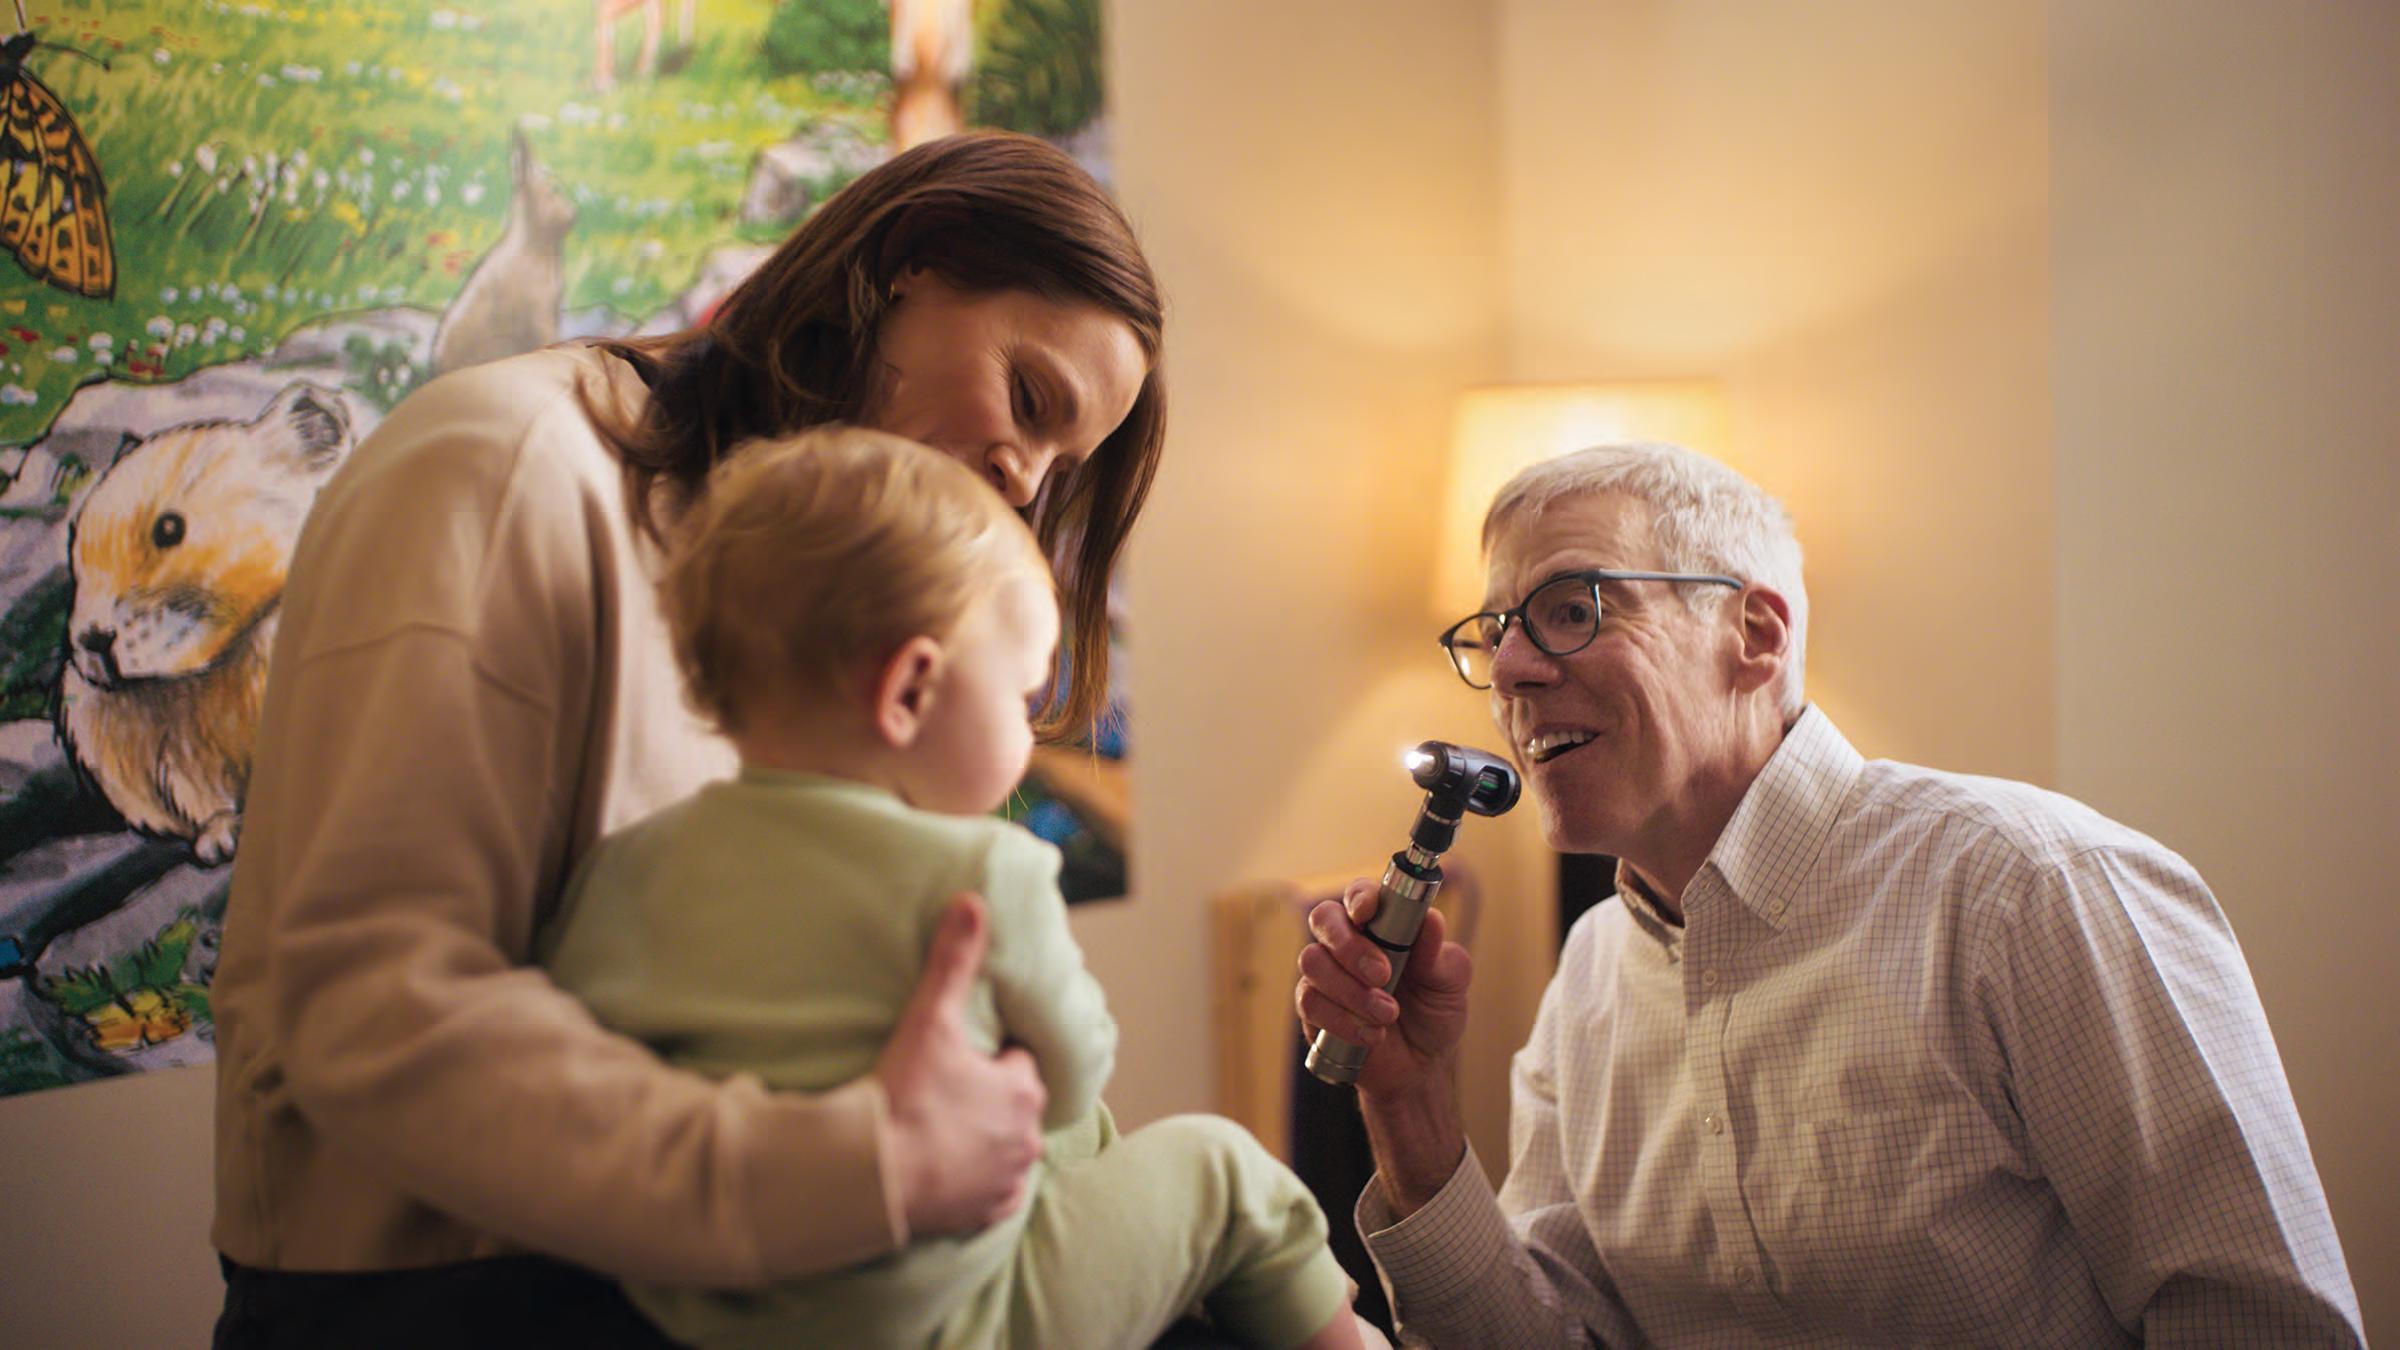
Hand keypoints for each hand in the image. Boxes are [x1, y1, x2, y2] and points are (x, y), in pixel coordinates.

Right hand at [876, 894, 1046, 1237]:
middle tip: (943, 1093)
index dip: (989, 1057)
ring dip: (983, 1141)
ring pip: (1005, 1150)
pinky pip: (991, 1194)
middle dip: (987, 1099)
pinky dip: (974, 1183)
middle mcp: (1027, 1138)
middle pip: (1013, 1107)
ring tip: (940, 1131)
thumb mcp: (930, 1019)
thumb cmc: (906, 1096)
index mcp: (1022, 1090)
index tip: (959, 1058)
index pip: (1018, 1062)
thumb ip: (953, 961)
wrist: (873, 1175)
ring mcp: (1007, 1180)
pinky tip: (947, 1171)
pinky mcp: (985, 1214)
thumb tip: (972, 902)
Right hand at [1294, 879, 1474, 1102]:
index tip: (1367, 912)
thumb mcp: (1450, 983)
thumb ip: (1441, 953)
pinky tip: (1373, 1035)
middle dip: (1350, 946)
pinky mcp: (1313, 1009)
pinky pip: (1310, 1002)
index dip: (1359, 897)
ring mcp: (1326, 974)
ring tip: (1388, 1014)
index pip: (1359, 894)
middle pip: (1324, 918)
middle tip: (1383, 974)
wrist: (1420, 1067)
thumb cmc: (1434, 1013)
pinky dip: (1343, 1020)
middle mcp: (1348, 942)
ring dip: (1351, 991)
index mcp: (1382, 924)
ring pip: (1312, 961)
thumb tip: (1432, 919)